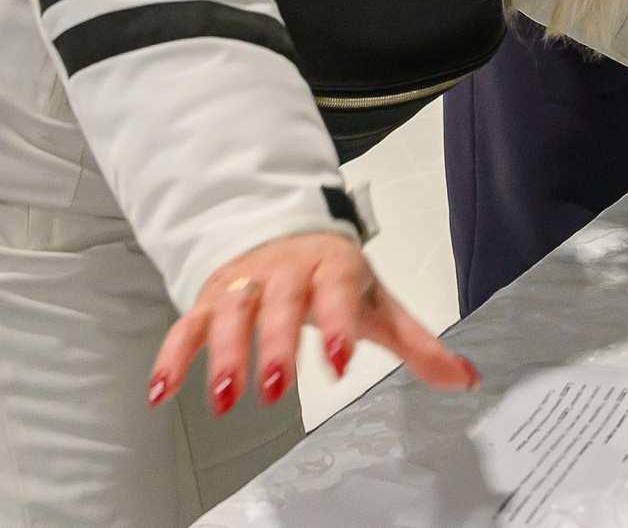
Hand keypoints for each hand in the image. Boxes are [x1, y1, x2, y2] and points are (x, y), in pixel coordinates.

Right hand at [151, 230, 473, 417]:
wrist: (290, 231)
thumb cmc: (336, 276)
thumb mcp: (380, 305)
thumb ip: (419, 344)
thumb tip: (464, 377)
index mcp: (333, 267)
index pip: (336, 290)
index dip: (337, 324)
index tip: (339, 359)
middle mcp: (286, 270)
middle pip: (279, 303)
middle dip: (274, 345)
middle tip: (275, 389)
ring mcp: (246, 282)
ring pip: (230, 311)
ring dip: (224, 353)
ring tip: (225, 396)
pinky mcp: (210, 296)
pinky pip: (186, 323)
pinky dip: (173, 356)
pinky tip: (164, 390)